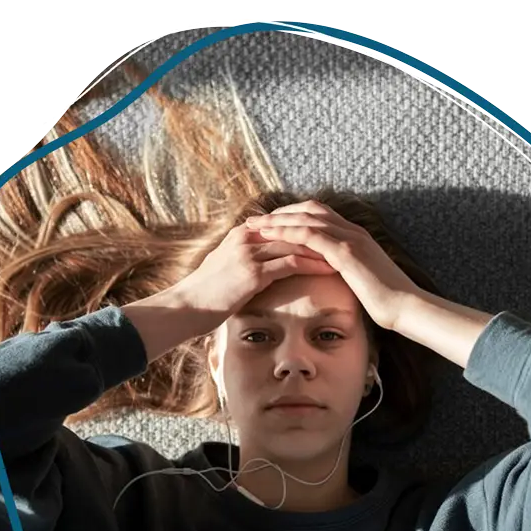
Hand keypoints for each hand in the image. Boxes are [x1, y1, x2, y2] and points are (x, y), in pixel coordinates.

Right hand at [171, 219, 337, 335]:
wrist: (185, 307)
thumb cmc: (204, 294)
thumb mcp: (224, 268)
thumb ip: (243, 260)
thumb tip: (261, 267)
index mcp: (242, 234)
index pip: (283, 223)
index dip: (308, 227)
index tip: (331, 233)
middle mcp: (247, 238)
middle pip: (293, 229)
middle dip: (320, 234)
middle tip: (345, 240)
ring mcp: (249, 253)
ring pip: (296, 243)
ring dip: (322, 248)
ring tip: (344, 254)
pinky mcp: (253, 272)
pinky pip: (291, 263)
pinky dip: (313, 265)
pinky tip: (330, 270)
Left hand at [245, 200, 419, 330]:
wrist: (405, 307)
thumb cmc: (386, 301)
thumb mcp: (362, 280)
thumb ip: (348, 271)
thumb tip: (333, 277)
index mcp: (356, 236)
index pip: (319, 215)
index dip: (293, 216)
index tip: (271, 222)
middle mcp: (352, 231)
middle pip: (310, 210)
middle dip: (281, 213)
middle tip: (256, 218)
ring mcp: (350, 238)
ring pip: (307, 219)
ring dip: (278, 220)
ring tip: (254, 225)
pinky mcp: (346, 252)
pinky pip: (311, 235)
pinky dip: (288, 232)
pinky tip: (270, 235)